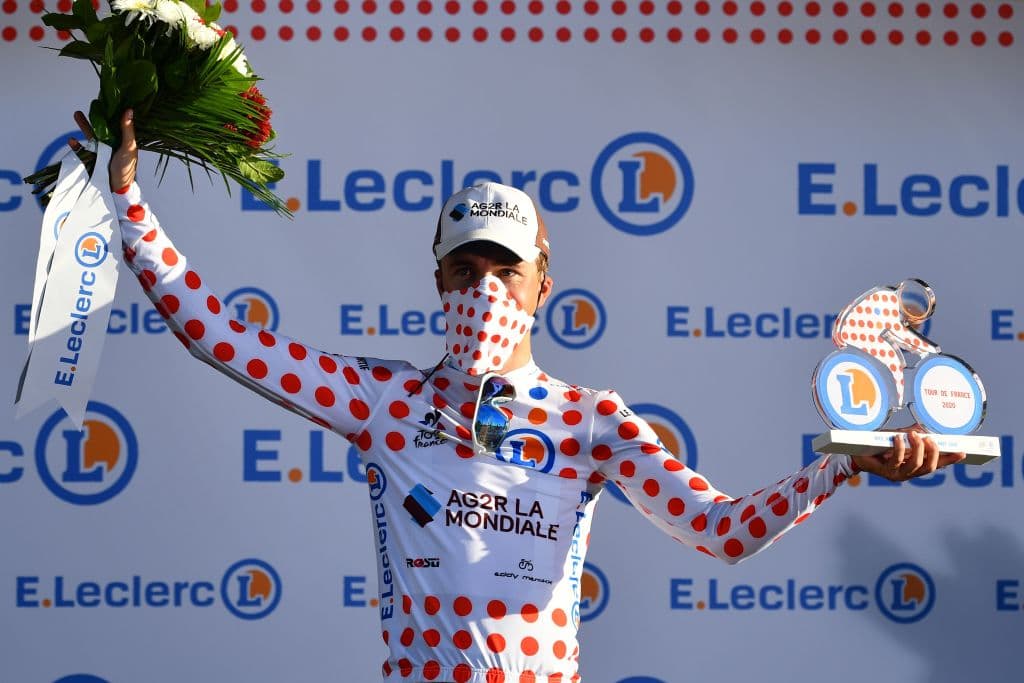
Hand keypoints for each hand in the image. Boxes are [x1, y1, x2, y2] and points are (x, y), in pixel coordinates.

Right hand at [68, 109, 136, 191]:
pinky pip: (83, 149)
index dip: (112, 113)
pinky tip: (71, 141)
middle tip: (90, 105)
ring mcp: (102, 151)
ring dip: (84, 126)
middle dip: (94, 117)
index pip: (117, 124)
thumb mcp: (128, 147)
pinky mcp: (92, 158)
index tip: (108, 101)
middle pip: (102, 127)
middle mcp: (113, 144)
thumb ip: (127, 130)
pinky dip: (76, 145)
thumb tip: (129, 110)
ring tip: (77, 114)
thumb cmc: (126, 169)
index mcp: (123, 141)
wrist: (117, 189)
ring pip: (91, 135)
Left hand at [851, 429, 965, 481]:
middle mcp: (909, 473)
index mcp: (915, 465)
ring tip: (914, 435)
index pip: (937, 464)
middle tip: (929, 438)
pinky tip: (899, 438)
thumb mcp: (900, 436)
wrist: (857, 451)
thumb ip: (912, 435)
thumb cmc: (880, 444)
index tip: (962, 452)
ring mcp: (897, 474)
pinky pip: (897, 460)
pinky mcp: (885, 471)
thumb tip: (924, 429)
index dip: (949, 459)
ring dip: (917, 449)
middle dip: (933, 452)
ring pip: (915, 465)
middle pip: (929, 467)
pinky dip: (900, 447)